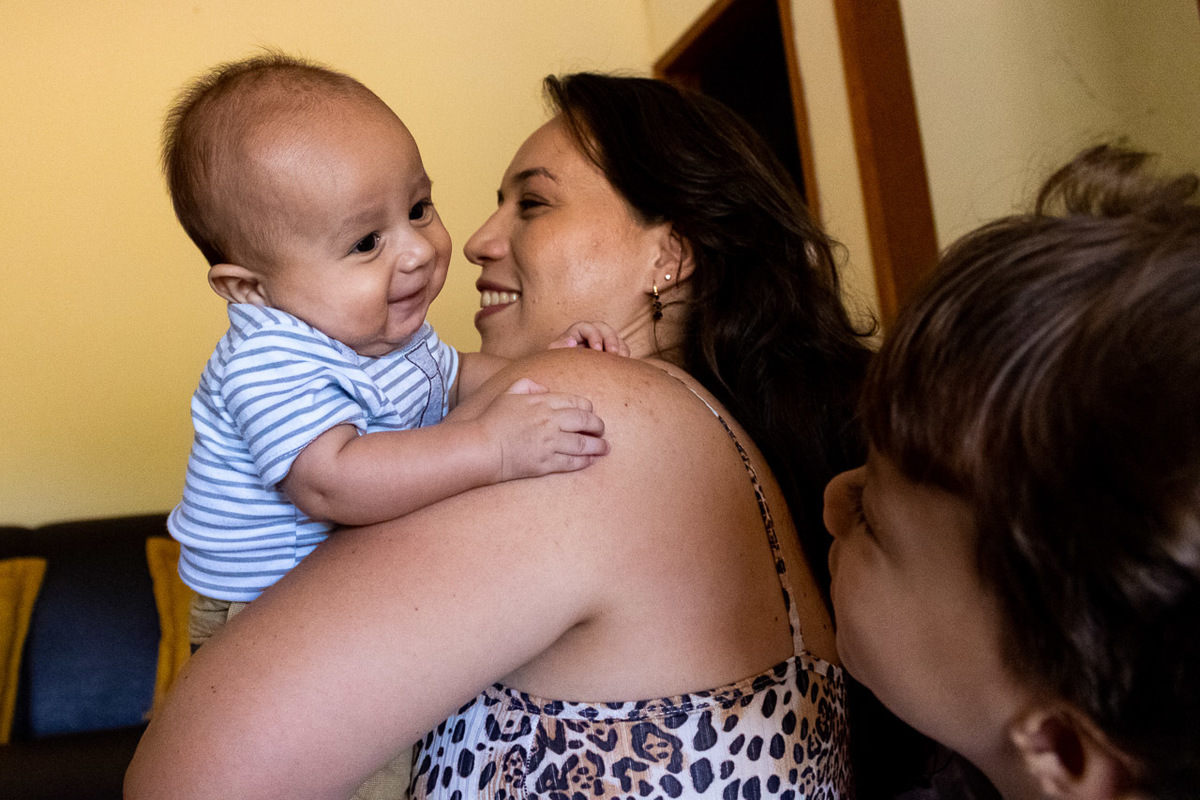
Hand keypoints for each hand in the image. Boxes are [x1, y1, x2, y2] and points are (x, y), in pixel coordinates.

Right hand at [478, 378, 608, 481]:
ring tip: (605, 448)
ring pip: (584, 444)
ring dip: (598, 446)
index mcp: (543, 403)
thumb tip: (544, 387)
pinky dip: (586, 461)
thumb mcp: (508, 393)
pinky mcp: (546, 463)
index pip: (576, 402)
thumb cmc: (492, 420)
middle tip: (601, 431)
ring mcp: (550, 444)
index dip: (588, 409)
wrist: (481, 447)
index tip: (590, 414)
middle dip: (598, 426)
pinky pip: (572, 462)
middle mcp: (550, 422)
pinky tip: (592, 461)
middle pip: (585, 421)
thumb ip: (527, 384)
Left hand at [549, 321, 630, 356]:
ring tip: (620, 359)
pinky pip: (622, 348)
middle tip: (612, 352)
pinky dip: (624, 354)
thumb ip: (558, 347)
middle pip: (604, 328)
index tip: (597, 349)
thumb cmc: (558, 363)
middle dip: (610, 339)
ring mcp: (602, 342)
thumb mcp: (554, 355)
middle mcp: (590, 334)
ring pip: (615, 337)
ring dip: (619, 346)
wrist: (565, 375)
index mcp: (576, 332)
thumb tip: (572, 342)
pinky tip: (623, 363)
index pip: (586, 327)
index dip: (594, 336)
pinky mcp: (610, 351)